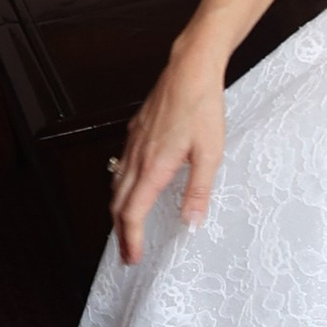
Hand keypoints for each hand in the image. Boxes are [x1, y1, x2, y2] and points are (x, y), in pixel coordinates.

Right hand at [110, 37, 227, 262]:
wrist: (190, 69)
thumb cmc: (202, 107)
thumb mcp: (210, 153)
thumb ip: (199, 191)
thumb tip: (192, 222)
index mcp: (154, 167)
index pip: (132, 213)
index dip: (130, 239)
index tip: (132, 257)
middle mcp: (137, 156)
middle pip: (117, 204)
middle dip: (119, 233)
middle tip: (127, 252)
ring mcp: (133, 142)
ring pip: (115, 185)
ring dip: (118, 211)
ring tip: (126, 227)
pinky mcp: (135, 130)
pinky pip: (121, 165)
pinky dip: (120, 186)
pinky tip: (131, 186)